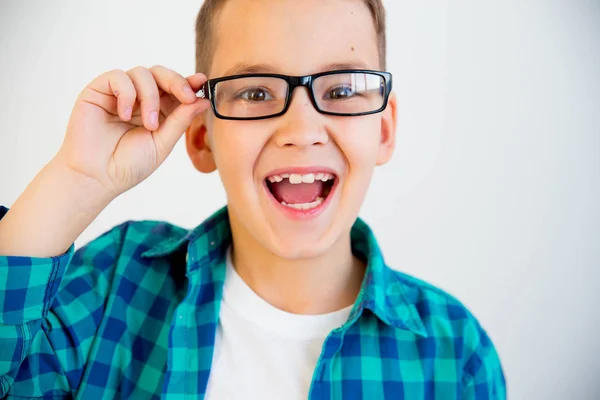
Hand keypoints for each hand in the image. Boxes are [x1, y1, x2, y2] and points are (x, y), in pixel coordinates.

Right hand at [55, 65, 208, 198]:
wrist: (97, 176)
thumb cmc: (128, 164)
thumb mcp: (162, 142)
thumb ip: (180, 120)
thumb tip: (203, 100)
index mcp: (158, 111)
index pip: (175, 89)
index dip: (189, 82)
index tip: (202, 82)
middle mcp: (140, 99)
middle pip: (161, 74)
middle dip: (177, 81)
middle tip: (187, 96)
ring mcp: (119, 93)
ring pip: (142, 73)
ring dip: (150, 97)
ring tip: (149, 125)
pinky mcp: (99, 90)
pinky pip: (118, 77)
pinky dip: (127, 93)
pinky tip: (125, 115)